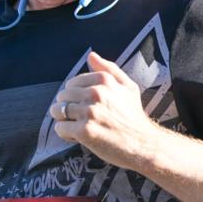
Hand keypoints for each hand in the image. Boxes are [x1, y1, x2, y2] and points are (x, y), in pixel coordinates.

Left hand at [51, 51, 157, 168]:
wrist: (144, 145)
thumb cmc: (135, 118)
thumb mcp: (128, 87)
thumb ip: (109, 69)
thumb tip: (91, 56)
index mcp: (103, 80)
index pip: (72, 84)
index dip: (75, 98)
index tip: (85, 108)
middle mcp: (95, 93)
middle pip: (62, 96)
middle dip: (67, 109)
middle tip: (81, 120)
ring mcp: (89, 112)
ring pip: (58, 111)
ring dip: (65, 121)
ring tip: (78, 128)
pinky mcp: (85, 131)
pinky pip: (60, 128)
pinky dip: (65, 134)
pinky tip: (78, 137)